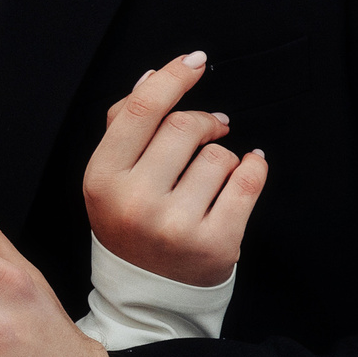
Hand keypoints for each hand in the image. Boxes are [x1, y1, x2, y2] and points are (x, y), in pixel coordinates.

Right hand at [84, 52, 267, 286]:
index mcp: (102, 178)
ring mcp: (175, 225)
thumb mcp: (110, 176)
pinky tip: (249, 167)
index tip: (196, 61)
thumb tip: (152, 78)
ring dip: (224, 156)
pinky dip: (255, 167)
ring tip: (212, 174)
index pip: (141, 111)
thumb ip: (125, 125)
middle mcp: (135, 201)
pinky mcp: (215, 244)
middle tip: (211, 129)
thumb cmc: (130, 223)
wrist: (148, 294)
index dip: (173, 79)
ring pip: (220, 156)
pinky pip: (249, 182)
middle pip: (184, 128)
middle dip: (204, 122)